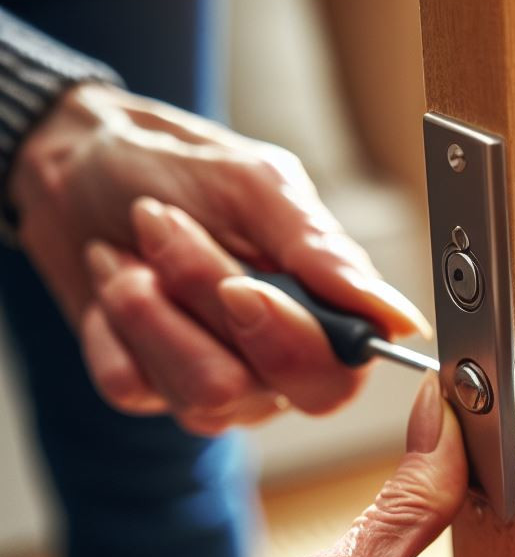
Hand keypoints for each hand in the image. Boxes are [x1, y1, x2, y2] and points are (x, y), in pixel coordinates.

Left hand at [8, 82, 430, 431]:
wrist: (75, 162)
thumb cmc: (176, 166)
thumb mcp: (257, 185)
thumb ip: (325, 254)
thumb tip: (397, 318)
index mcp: (321, 317)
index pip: (339, 378)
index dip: (293, 346)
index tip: (243, 286)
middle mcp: (275, 364)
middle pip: (260, 389)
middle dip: (203, 302)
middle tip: (164, 227)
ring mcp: (214, 384)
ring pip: (197, 394)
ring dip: (148, 308)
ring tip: (134, 250)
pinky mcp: (149, 390)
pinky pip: (132, 387)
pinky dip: (111, 323)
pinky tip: (113, 280)